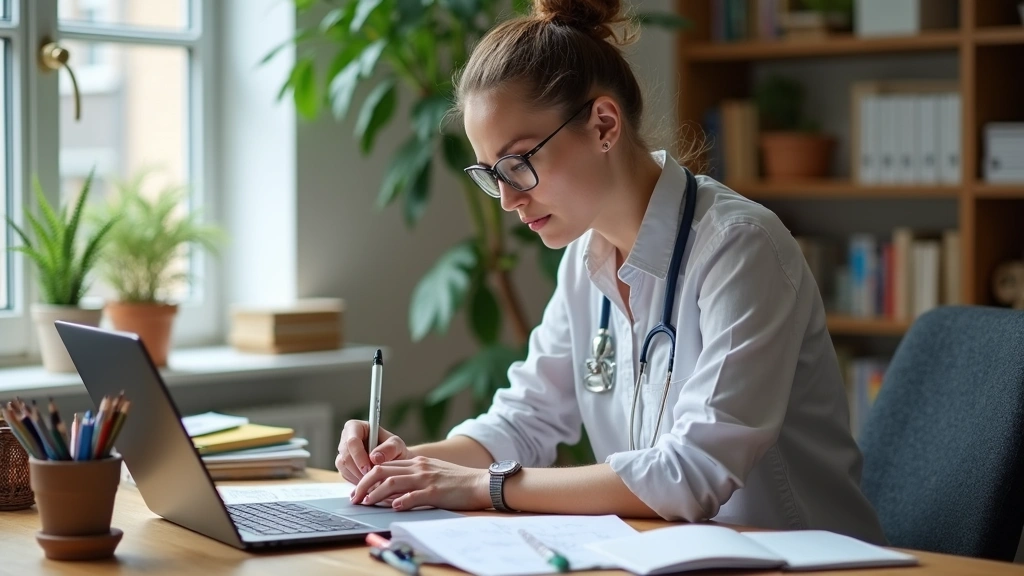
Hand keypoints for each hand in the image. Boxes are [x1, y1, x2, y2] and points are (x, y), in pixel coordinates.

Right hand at [335, 420, 411, 483]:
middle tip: (373, 478)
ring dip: (358, 476)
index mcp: (356, 427)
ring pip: (343, 467)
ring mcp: (342, 453)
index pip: (352, 441)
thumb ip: (389, 448)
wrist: (393, 462)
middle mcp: (345, 438)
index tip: (369, 468)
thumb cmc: (394, 449)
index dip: (359, 455)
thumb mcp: (397, 445)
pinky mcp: (343, 466)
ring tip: (374, 479)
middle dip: (359, 469)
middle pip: (345, 456)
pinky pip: (345, 475)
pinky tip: (368, 480)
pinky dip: (357, 480)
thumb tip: (374, 457)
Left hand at [350, 456, 490, 511]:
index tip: (358, 490)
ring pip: (392, 482)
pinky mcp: (435, 492)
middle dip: (364, 484)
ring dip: (375, 494)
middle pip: (382, 471)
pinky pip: (413, 496)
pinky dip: (400, 502)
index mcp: (417, 462)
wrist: (481, 482)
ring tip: (366, 503)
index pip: (384, 465)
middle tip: (355, 498)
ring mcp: (426, 479)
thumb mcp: (433, 473)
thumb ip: (414, 479)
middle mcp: (419, 467)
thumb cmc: (458, 481)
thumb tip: (394, 494)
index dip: (367, 477)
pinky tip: (394, 508)